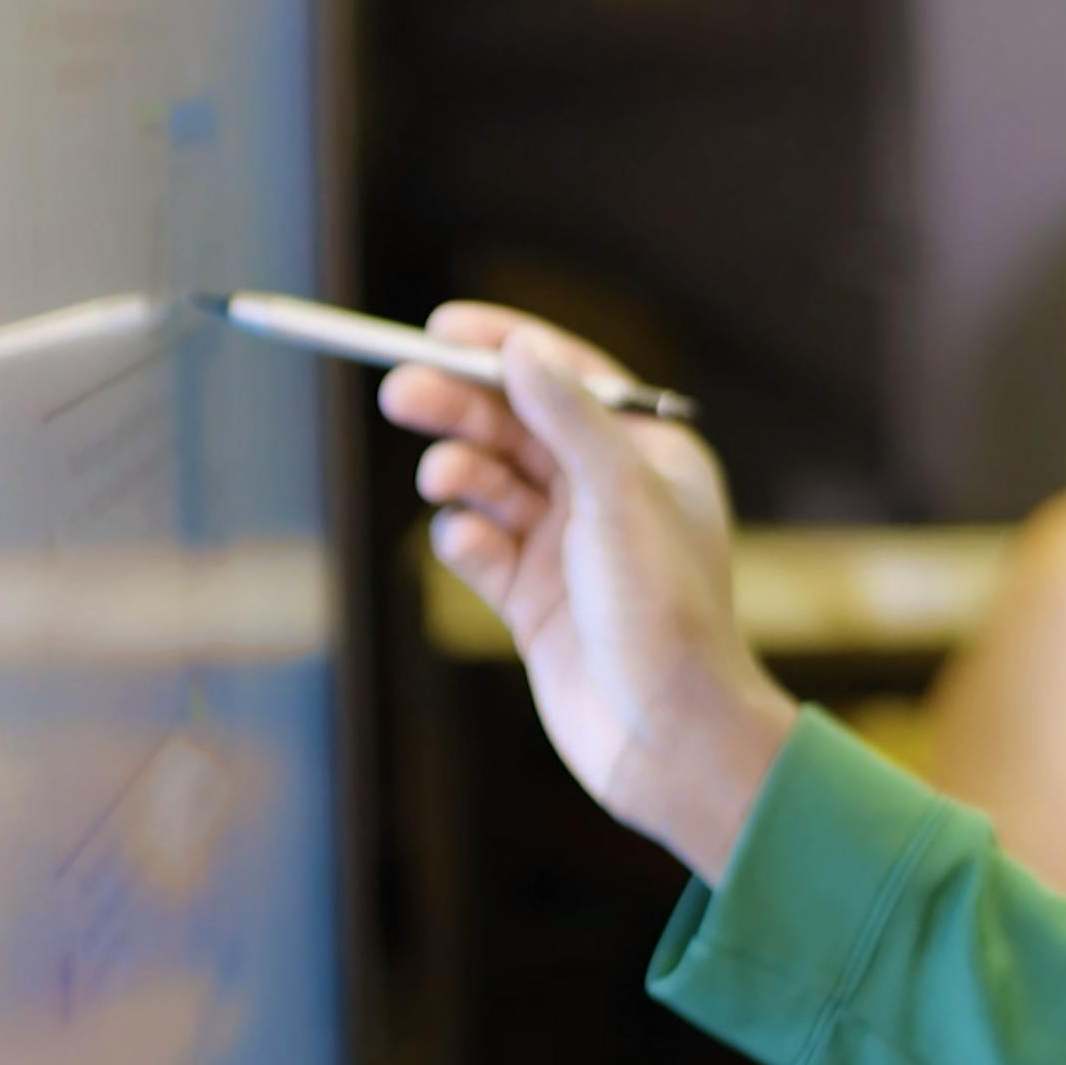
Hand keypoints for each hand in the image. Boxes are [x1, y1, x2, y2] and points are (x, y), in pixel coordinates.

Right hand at [379, 304, 792, 876]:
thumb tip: (521, 349)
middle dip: (461, 406)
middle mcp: (610, 496)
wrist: (666, 736)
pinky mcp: (534, 604)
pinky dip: (464, 538)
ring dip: (460, 472)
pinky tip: (463, 542)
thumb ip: (566, 417)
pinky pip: (482, 549)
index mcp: (649, 455)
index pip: (567, 379)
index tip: (439, 328)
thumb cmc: (664, 609)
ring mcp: (569, 551)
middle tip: (399, 391)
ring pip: (493, 486)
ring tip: (440, 478)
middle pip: (518, 428)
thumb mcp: (618, 494)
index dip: (503, 347)